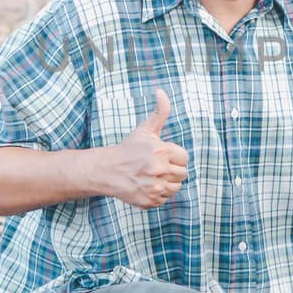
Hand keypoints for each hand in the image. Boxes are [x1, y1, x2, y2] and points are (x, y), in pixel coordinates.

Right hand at [105, 89, 190, 208]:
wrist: (107, 170)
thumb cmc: (129, 149)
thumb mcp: (145, 129)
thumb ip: (160, 111)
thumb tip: (161, 91)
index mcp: (161, 151)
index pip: (184, 158)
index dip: (175, 157)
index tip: (163, 156)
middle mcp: (159, 169)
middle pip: (183, 174)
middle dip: (172, 170)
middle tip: (157, 167)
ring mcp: (154, 187)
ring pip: (176, 188)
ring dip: (168, 182)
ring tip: (154, 176)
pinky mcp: (150, 201)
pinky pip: (165, 199)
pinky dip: (159, 194)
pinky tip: (148, 185)